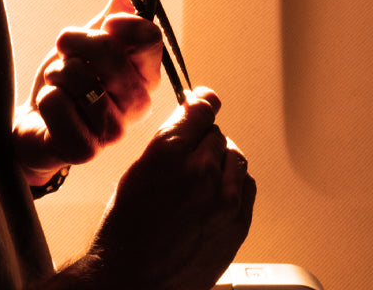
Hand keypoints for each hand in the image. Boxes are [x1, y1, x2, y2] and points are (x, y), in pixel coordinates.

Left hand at [13, 0, 163, 184]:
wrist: (39, 123)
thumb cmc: (73, 79)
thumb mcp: (95, 36)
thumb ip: (122, 6)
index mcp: (146, 73)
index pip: (148, 37)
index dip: (120, 23)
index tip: (103, 25)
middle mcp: (137, 104)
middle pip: (109, 51)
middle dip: (75, 43)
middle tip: (66, 49)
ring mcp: (114, 130)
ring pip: (79, 77)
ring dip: (58, 73)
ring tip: (60, 85)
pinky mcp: (85, 150)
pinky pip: (60, 107)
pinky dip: (48, 98)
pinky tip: (51, 107)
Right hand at [87, 88, 255, 289]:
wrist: (133, 279)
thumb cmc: (126, 229)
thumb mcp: (137, 170)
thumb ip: (169, 141)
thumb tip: (189, 119)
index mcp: (170, 151)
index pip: (202, 108)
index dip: (201, 103)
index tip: (202, 102)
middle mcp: (201, 170)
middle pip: (218, 134)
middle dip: (204, 139)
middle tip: (190, 153)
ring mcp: (224, 199)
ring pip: (236, 158)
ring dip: (222, 160)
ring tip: (203, 176)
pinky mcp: (238, 223)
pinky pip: (246, 187)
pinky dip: (234, 184)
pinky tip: (216, 193)